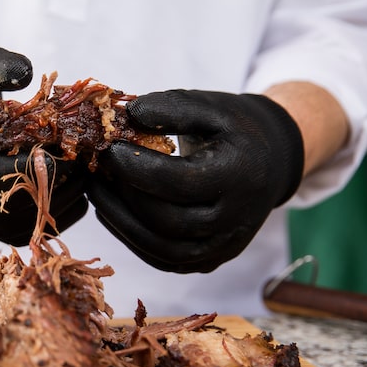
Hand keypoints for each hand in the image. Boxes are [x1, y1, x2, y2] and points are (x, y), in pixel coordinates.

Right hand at [0, 47, 87, 244]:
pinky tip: (70, 200)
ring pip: (4, 225)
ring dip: (46, 208)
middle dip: (39, 189)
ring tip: (80, 183)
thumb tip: (29, 72)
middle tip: (79, 168)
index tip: (52, 154)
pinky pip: (8, 232)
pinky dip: (41, 220)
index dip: (15, 169)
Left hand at [85, 90, 303, 272]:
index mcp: (240, 176)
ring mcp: (223, 246)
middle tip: (96, 170)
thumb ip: (172, 108)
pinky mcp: (209, 260)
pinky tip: (111, 211)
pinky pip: (163, 259)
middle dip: (124, 195)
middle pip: (167, 220)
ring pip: (162, 248)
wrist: (270, 160)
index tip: (106, 149)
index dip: (135, 167)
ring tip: (96, 190)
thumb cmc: (235, 129)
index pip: (178, 181)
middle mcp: (236, 219)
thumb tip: (127, 115)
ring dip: (120, 221)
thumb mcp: (211, 106)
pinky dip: (131, 238)